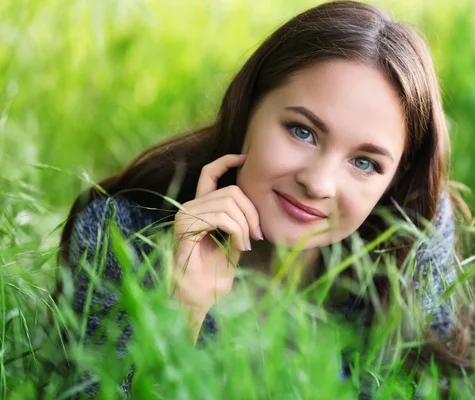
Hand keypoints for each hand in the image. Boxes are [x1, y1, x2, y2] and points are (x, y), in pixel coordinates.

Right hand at [171, 154, 262, 312]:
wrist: (197, 300)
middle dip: (252, 212)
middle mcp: (190, 207)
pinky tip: (239, 247)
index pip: (210, 173)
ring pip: (229, 202)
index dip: (228, 161)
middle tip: (257, 235)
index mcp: (200, 209)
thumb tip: (256, 207)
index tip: (246, 158)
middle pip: (231, 190)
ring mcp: (185, 214)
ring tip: (246, 245)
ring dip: (246, 225)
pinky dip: (237, 232)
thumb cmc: (214, 278)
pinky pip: (222, 217)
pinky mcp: (186, 225)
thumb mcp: (234, 244)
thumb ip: (240, 224)